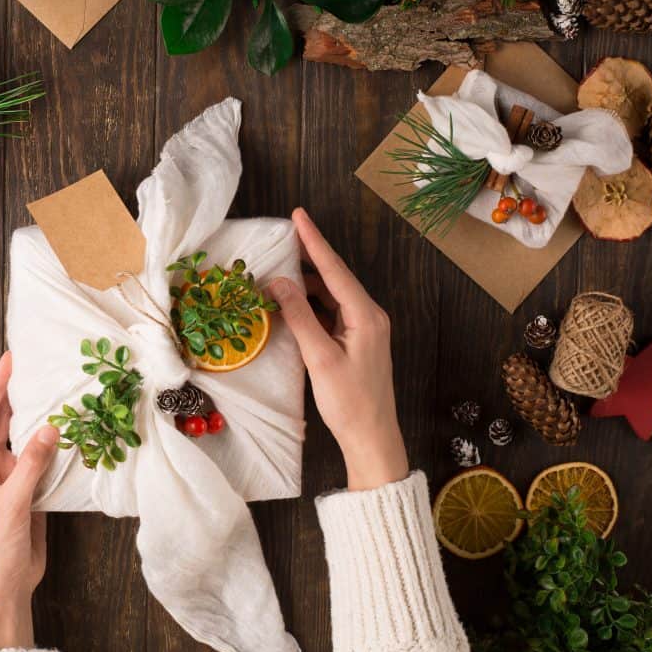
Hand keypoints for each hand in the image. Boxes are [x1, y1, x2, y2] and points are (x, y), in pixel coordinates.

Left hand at [0, 351, 59, 647]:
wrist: (3, 589)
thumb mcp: (10, 504)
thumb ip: (30, 464)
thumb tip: (51, 427)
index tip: (10, 359)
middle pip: (2, 421)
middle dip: (16, 393)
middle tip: (35, 364)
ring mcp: (9, 478)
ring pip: (24, 439)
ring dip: (38, 417)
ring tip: (55, 388)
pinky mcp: (29, 491)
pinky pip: (42, 460)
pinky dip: (55, 444)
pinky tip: (70, 428)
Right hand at [268, 208, 408, 490]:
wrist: (372, 437)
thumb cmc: (349, 402)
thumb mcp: (320, 358)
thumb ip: (299, 317)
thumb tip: (278, 283)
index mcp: (366, 315)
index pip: (334, 269)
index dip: (314, 241)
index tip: (298, 215)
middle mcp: (369, 316)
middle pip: (336, 276)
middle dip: (310, 255)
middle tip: (286, 235)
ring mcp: (365, 329)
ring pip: (333, 294)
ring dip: (308, 282)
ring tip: (281, 268)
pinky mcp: (357, 342)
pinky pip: (332, 311)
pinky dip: (312, 303)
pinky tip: (293, 302)